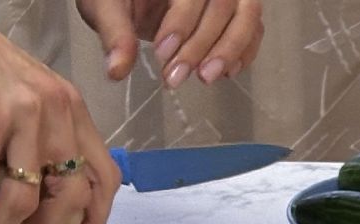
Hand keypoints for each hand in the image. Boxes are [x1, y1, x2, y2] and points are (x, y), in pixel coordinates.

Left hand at [77, 0, 263, 86]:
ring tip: (205, 78)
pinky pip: (253, 29)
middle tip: (176, 77)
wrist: (130, 0)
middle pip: (224, 4)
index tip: (162, 53)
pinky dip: (244, 52)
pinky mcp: (236, 12)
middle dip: (201, 45)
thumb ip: (115, 34)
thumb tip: (117, 69)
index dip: (181, 23)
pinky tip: (225, 73)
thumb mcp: (105, 7)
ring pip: (247, 15)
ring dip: (229, 51)